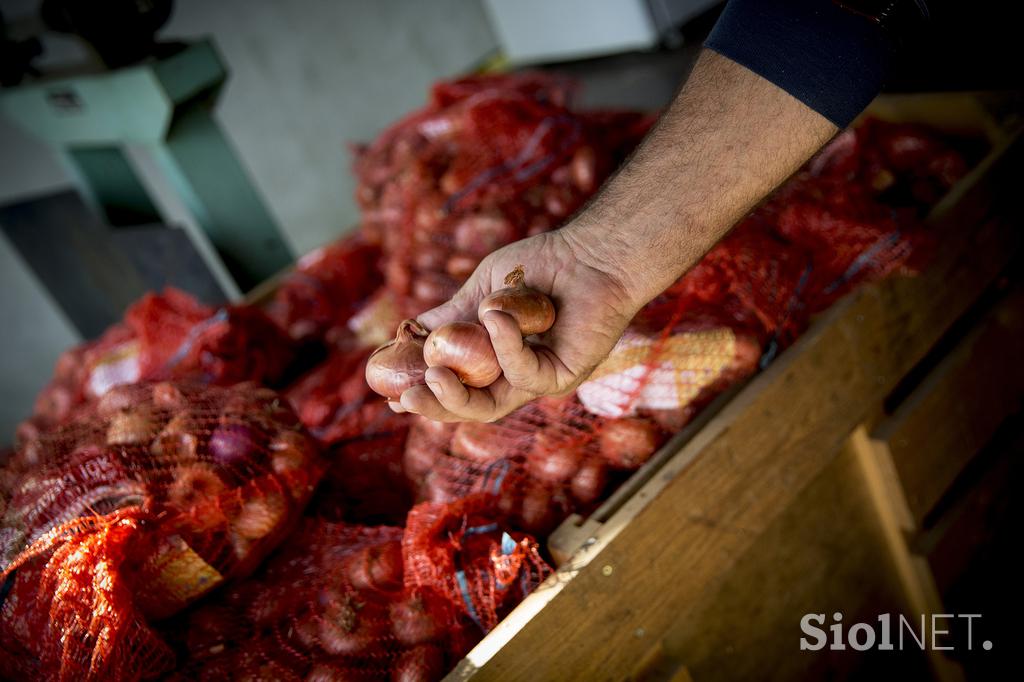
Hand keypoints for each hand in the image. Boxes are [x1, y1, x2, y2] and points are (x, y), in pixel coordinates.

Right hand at [394, 228, 639, 421]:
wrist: (591, 253)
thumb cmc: (543, 267)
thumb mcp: (484, 292)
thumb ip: (451, 317)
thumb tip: (409, 334)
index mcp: (496, 361)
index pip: (456, 389)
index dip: (424, 395)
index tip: (391, 395)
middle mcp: (517, 378)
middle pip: (470, 409)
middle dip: (435, 407)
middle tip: (406, 396)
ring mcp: (540, 381)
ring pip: (492, 407)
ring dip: (457, 397)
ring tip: (433, 375)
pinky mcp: (563, 376)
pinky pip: (524, 372)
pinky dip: (505, 344)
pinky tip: (495, 315)